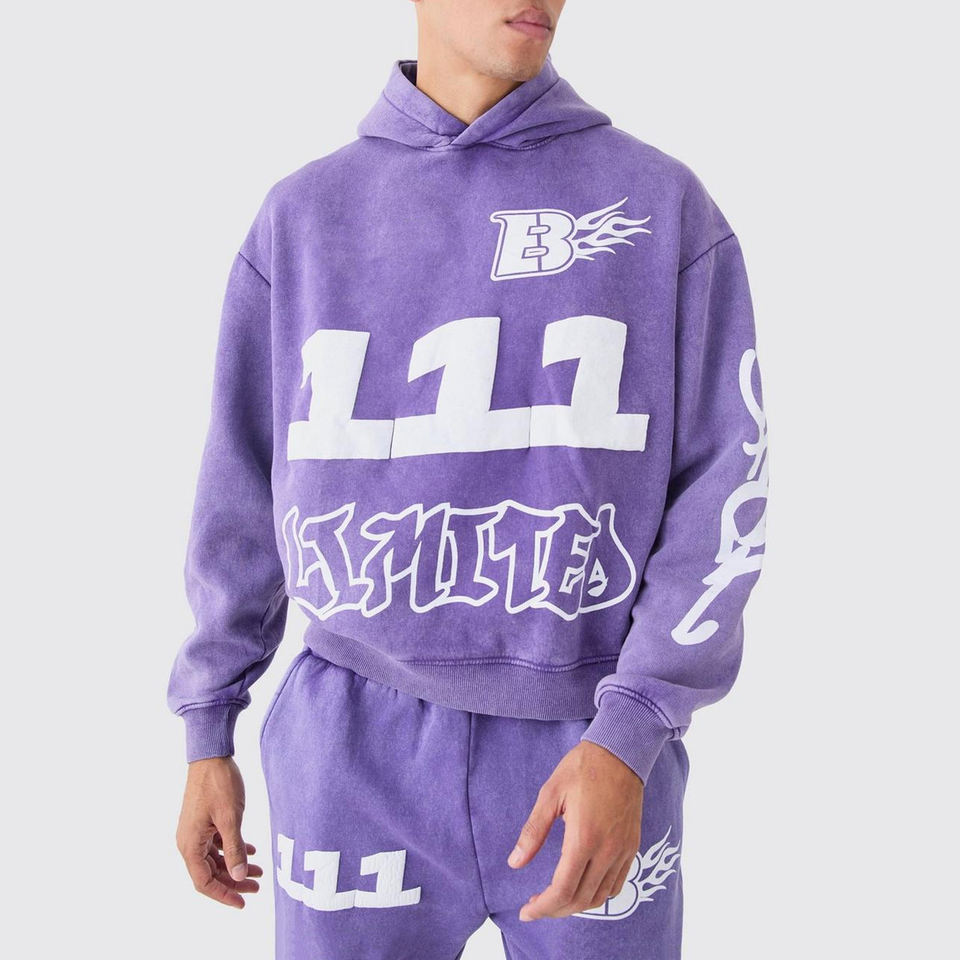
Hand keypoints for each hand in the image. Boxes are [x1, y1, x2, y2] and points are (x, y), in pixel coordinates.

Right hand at [175, 756, 262, 908]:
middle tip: (257, 887)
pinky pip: (217, 844)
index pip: (204, 882)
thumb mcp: (230, 818)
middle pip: (210, 873)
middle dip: (234, 882)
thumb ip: (234, 848)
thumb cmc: (218, 784)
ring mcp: (196, 831)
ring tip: (259, 871)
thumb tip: (239, 875)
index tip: (243, 902)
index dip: (223, 895)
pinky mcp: (203, 821)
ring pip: (215, 859)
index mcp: (190, 845)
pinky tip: (251, 851)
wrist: (210, 755)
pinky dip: (233, 850)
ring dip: (235, 866)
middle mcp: (189, 841)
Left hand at [508, 741, 642, 921]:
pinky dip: (597, 895)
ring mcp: (622, 850)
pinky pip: (616, 885)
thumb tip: (515, 863)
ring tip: (554, 899)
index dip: (543, 907)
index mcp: (584, 837)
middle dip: (554, 910)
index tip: (526, 911)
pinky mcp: (631, 846)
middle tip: (534, 907)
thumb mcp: (550, 793)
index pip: (562, 889)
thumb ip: (533, 831)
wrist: (620, 752)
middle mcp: (607, 850)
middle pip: (580, 899)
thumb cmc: (582, 768)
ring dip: (575, 905)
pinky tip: (581, 887)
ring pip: (600, 897)